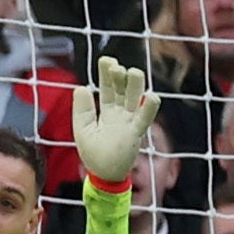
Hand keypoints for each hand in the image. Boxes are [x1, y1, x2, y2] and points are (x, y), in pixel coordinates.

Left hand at [70, 55, 160, 185]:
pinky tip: (152, 96)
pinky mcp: (136, 134)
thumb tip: (81, 87)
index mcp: (107, 111)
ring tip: (133, 72)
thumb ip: (82, 109)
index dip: (107, 74)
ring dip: (135, 87)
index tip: (106, 59)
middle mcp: (120, 113)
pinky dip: (148, 109)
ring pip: (134, 100)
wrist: (103, 174)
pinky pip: (144, 120)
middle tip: (115, 65)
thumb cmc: (94, 152)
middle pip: (122, 90)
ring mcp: (129, 122)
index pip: (108, 88)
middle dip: (119, 77)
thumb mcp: (83, 128)